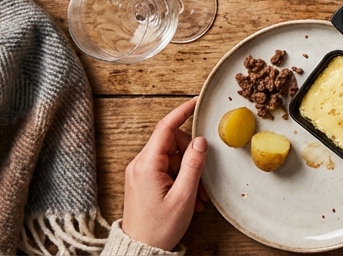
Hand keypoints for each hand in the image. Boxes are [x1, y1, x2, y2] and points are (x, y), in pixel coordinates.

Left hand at [121, 98, 209, 251]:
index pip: (165, 128)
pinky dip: (181, 178)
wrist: (140, 249)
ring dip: (189, 171)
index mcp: (147, 165)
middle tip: (203, 178)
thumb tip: (200, 141)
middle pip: (172, 143)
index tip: (196, 102)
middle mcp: (139, 164)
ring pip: (171, 157)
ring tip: (197, 195)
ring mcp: (140, 172)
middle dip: (192, 155)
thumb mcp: (183, 196)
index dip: (182, 112)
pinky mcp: (143, 180)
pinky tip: (189, 196)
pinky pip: (166, 169)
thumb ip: (193, 165)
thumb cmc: (159, 228)